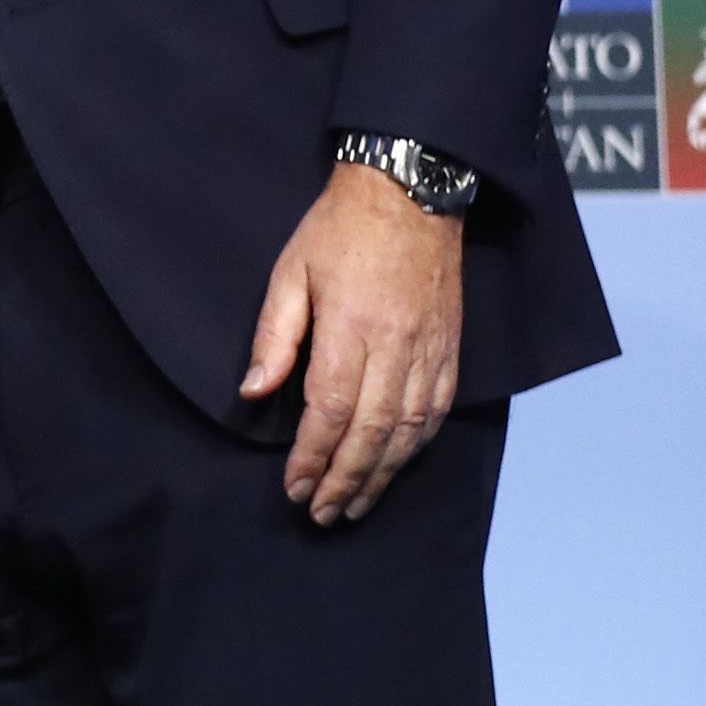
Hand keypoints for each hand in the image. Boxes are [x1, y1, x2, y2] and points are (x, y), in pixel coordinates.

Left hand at [242, 163, 466, 524]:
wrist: (410, 192)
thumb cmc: (339, 230)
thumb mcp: (289, 273)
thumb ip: (273, 336)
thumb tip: (254, 392)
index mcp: (352, 328)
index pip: (330, 411)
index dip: (311, 456)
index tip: (293, 486)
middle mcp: (397, 347)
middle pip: (373, 433)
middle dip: (344, 480)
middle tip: (321, 513)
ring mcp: (430, 350)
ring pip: (409, 431)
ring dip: (382, 475)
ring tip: (355, 505)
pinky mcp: (450, 348)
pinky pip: (438, 410)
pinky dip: (417, 446)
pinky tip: (397, 465)